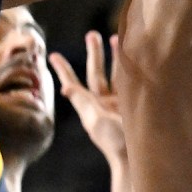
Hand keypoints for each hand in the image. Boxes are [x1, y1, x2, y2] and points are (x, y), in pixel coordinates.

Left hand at [50, 32, 126, 163]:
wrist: (138, 157)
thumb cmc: (114, 142)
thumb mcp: (96, 122)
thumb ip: (84, 102)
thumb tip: (66, 88)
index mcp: (91, 107)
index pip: (74, 84)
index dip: (64, 70)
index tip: (53, 56)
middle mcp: (104, 102)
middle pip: (97, 73)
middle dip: (95, 53)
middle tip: (92, 34)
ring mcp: (121, 102)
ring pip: (117, 73)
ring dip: (116, 56)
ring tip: (116, 38)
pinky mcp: (136, 103)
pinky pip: (133, 80)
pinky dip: (134, 67)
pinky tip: (138, 56)